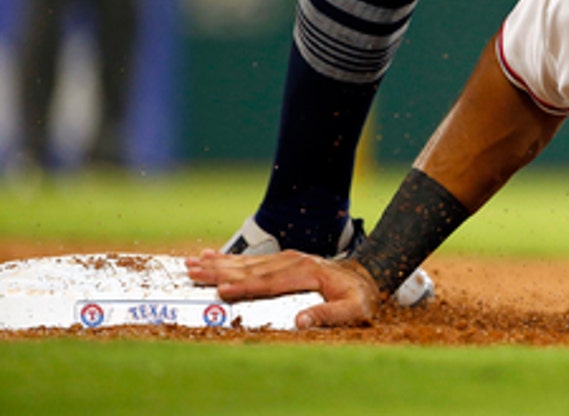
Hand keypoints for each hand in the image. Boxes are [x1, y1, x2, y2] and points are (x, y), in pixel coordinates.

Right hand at [185, 249, 380, 328]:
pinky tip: (211, 256)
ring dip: (218, 263)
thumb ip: (328, 315)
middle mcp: (293, 261)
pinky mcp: (283, 260)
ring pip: (247, 262)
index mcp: (306, 273)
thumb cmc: (359, 297)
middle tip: (191, 272)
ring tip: (192, 263)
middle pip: (250, 268)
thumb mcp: (353, 310)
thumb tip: (300, 322)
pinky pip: (252, 260)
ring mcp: (287, 258)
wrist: (367, 276)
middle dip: (219, 271)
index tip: (221, 290)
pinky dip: (229, 258)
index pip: (269, 282)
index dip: (245, 286)